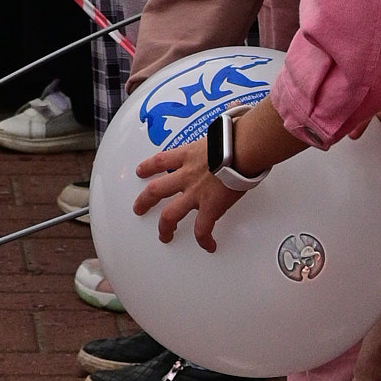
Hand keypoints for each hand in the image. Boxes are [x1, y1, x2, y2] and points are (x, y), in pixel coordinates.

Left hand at [131, 136, 244, 251]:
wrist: (241, 149)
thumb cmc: (233, 139)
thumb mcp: (215, 135)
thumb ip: (213, 141)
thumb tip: (224, 134)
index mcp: (187, 155)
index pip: (160, 161)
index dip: (148, 167)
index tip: (141, 171)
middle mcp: (186, 175)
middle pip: (156, 190)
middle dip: (145, 201)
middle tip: (139, 208)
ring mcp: (195, 193)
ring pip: (170, 214)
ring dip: (165, 227)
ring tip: (164, 235)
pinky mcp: (210, 207)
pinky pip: (202, 229)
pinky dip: (204, 240)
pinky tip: (208, 245)